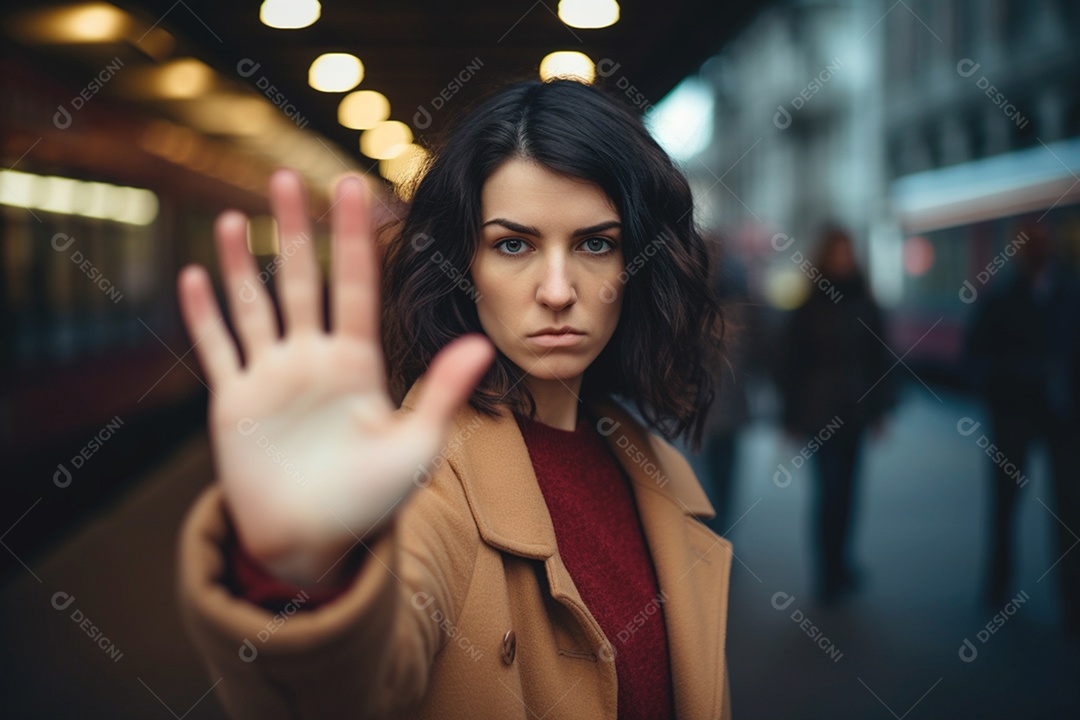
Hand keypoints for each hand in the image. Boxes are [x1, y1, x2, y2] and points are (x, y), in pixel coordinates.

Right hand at [176, 170, 494, 586]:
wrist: (317, 543)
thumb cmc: (372, 501)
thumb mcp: (415, 445)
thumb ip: (443, 391)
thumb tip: (481, 343)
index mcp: (358, 363)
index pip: (355, 286)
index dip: (353, 238)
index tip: (354, 187)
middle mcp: (313, 360)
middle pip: (300, 282)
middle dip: (293, 231)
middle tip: (285, 177)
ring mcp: (272, 379)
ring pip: (254, 307)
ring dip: (242, 264)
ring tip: (232, 215)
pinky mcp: (235, 404)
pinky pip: (218, 350)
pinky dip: (204, 316)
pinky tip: (196, 276)